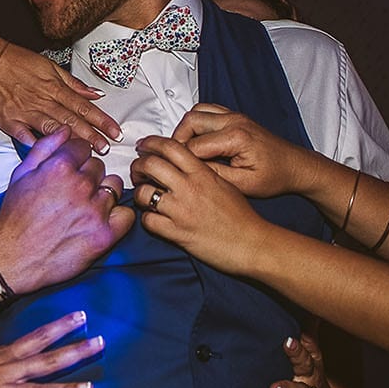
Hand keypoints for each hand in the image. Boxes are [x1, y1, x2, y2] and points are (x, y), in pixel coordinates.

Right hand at [0, 37, 121, 152]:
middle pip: (73, 120)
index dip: (101, 120)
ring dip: (72, 141)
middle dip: (92, 135)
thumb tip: (95, 94)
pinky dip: (37, 145)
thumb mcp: (50, 67)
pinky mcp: (10, 122)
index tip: (115, 131)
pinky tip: (50, 155)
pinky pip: (26, 137)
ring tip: (89, 152)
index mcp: (54, 88)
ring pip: (54, 128)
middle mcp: (43, 101)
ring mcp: (27, 112)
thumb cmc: (18, 63)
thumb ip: (73, 84)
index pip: (84, 106)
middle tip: (107, 147)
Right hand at [0, 128, 131, 292]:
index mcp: (60, 167)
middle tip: (73, 192)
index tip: (70, 170)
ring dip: (103, 193)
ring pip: (114, 186)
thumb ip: (45, 147)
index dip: (76, 158)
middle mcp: (80, 186)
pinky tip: (102, 219)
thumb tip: (66, 130)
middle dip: (88, 175)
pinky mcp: (105, 234)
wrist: (14, 257)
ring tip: (86, 206)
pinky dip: (118, 215)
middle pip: (99, 166)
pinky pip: (126, 214)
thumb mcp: (21, 174)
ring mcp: (95, 211)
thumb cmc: (15, 217)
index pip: (83, 147)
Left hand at [130, 134, 271, 273]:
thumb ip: (202, 172)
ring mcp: (181, 211)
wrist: (251, 243)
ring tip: (145, 197)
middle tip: (137, 171)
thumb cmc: (241, 216)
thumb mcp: (224, 184)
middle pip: (150, 165)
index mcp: (202, 173)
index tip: (144, 146)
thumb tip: (182, 165)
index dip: (152, 143)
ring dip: (140, 194)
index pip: (170, 147)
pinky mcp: (177, 233)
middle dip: (138, 166)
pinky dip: (147, 218)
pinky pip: (148, 221)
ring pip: (144, 193)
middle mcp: (189, 188)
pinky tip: (154, 218)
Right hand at [170, 103, 322, 199]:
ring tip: (181, 150)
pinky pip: (206, 111)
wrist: (294, 167)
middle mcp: (234, 121)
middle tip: (172, 159)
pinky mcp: (235, 117)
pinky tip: (194, 139)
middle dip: (176, 141)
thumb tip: (190, 171)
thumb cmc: (275, 176)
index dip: (180, 159)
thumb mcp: (243, 184)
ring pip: (196, 112)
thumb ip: (214, 175)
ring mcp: (235, 116)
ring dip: (184, 129)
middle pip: (190, 121)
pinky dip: (195, 123)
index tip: (172, 170)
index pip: (194, 145)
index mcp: (236, 137)